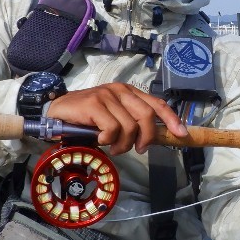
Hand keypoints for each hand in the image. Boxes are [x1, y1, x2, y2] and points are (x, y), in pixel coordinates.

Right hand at [44, 83, 188, 155]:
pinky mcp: (94, 104)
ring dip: (123, 144)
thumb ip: (133, 123)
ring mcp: (107, 95)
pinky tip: (100, 139)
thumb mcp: (115, 119)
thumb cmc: (88, 119)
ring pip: (130, 126)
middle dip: (146, 138)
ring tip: (113, 147)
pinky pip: (112, 129)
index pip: (157, 103)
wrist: (58, 113)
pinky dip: (108, 140)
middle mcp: (120, 90)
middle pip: (147, 116)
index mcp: (129, 92)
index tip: (182, 134)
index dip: (171, 119)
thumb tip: (153, 139)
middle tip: (138, 149)